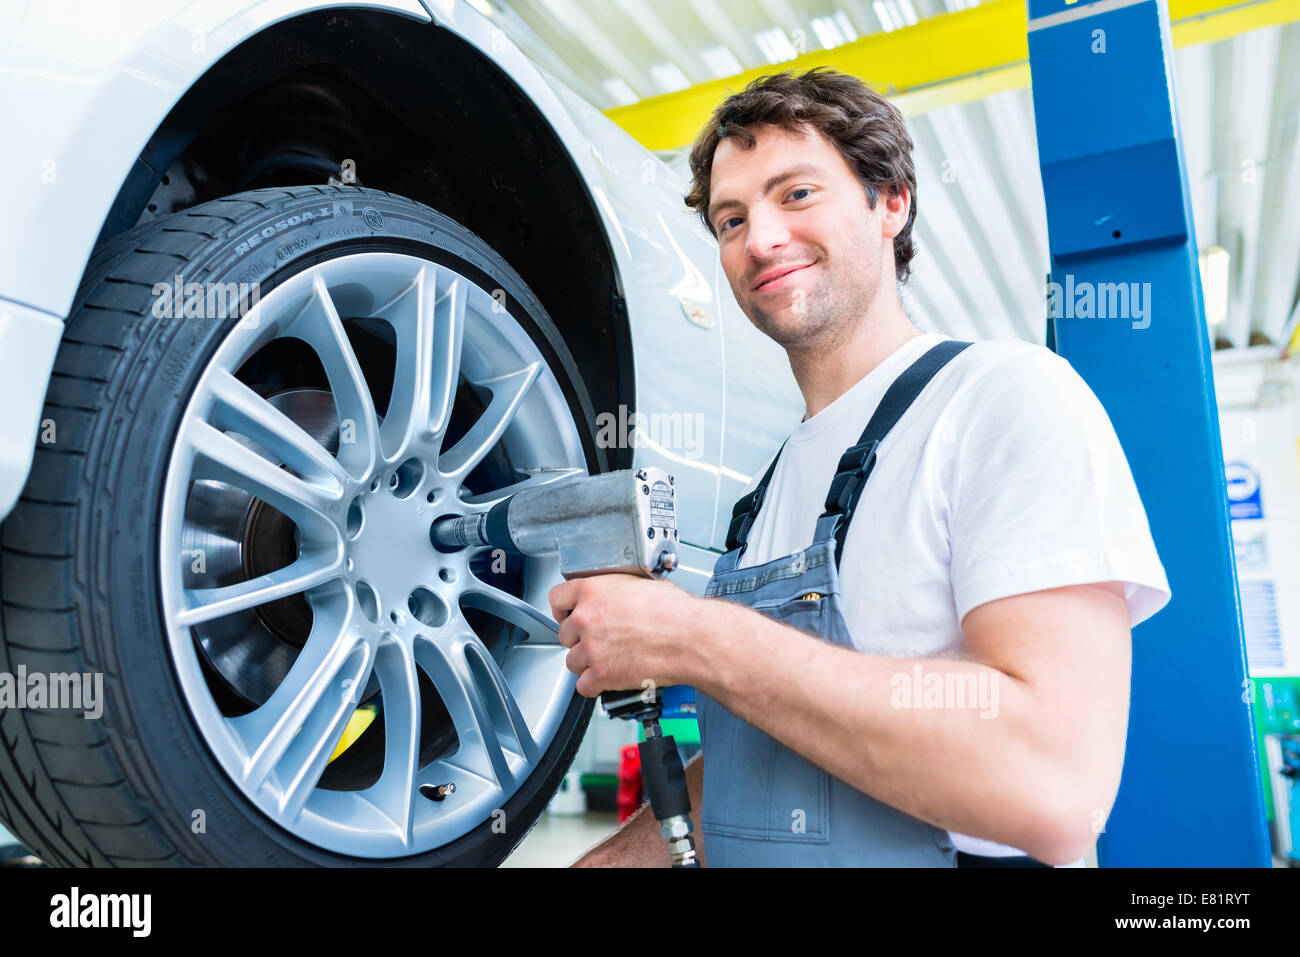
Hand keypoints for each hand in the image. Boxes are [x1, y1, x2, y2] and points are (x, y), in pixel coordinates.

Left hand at [548, 574, 700, 697]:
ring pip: (572, 661)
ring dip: (587, 662)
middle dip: (580, 638)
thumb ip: (617, 591)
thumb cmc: (676, 612)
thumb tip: (616, 597)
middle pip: (565, 633)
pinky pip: (583, 686)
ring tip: (608, 659)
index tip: (568, 615)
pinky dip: (594, 685)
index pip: (557, 598)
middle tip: (600, 640)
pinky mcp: (601, 674)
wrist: (691, 639)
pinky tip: (608, 678)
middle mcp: (587, 618)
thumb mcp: (642, 585)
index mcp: (594, 590)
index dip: (563, 609)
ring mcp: (592, 648)